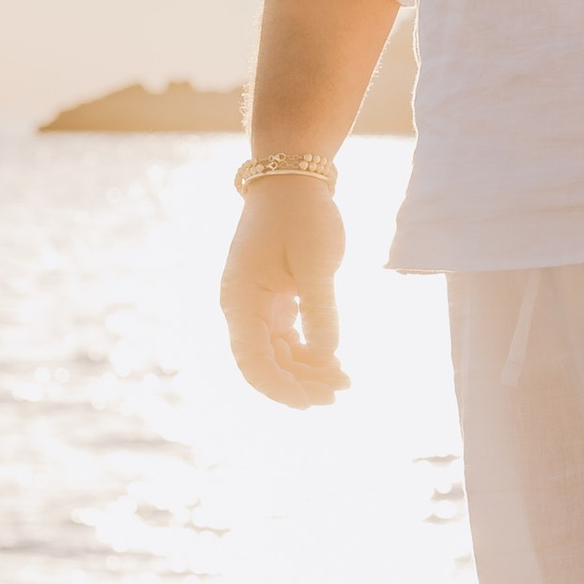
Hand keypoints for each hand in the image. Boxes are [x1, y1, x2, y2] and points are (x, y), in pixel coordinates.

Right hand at [220, 177, 348, 407]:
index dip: (278, 388)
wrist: (292, 180)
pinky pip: (286, 340)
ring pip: (277, 356)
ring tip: (344, 382)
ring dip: (307, 372)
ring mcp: (256, 307)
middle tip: (337, 395)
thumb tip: (327, 355)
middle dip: (298, 384)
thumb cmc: (301, 215)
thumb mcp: (317, 261)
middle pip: (264, 364)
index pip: (252, 361)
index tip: (308, 403)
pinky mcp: (274, 302)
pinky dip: (309, 354)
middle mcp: (241, 308)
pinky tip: (335, 363)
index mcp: (240, 299)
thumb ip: (321, 308)